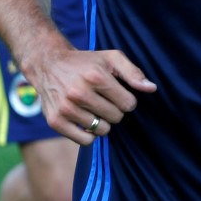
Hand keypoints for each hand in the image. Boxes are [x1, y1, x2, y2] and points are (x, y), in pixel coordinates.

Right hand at [29, 47, 157, 144]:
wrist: (49, 65)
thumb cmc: (86, 62)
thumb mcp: (111, 58)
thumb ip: (133, 73)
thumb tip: (151, 88)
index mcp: (95, 76)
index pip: (128, 104)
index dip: (127, 100)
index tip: (117, 93)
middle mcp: (79, 93)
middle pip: (116, 118)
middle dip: (115, 110)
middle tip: (104, 100)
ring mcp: (66, 108)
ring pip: (102, 130)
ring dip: (102, 122)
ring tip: (93, 108)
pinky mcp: (55, 121)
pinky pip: (85, 141)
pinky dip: (89, 134)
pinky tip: (85, 120)